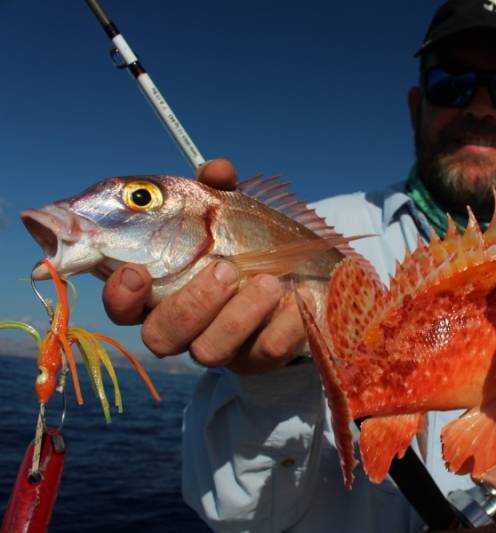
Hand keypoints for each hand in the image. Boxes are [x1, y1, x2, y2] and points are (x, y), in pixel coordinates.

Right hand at [101, 159, 309, 373]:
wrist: (296, 277)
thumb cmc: (243, 242)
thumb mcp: (228, 213)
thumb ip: (217, 191)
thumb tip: (218, 170)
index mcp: (160, 292)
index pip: (122, 307)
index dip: (121, 297)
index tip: (137, 273)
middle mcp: (183, 327)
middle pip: (162, 336)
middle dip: (191, 305)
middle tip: (224, 270)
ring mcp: (221, 347)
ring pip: (210, 352)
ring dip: (238, 316)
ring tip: (269, 281)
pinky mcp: (258, 359)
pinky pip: (266, 353)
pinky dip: (283, 326)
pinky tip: (297, 300)